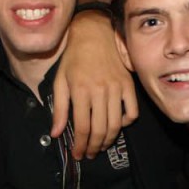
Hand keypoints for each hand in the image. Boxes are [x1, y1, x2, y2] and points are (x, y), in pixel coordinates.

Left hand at [51, 10, 138, 158]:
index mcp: (80, 91)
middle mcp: (100, 91)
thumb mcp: (60, 82)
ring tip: (101, 146)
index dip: (80, 145)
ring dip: (108, 140)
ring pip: (116, 125)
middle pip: (100, 130)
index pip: (82, 127)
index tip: (78, 154)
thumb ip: (59, 109)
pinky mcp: (128, 85)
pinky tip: (116, 125)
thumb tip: (56, 133)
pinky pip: (132, 112)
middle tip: (90, 154)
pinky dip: (126, 123)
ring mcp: (116, 88)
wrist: (94, 34)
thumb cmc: (73, 58)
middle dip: (94, 147)